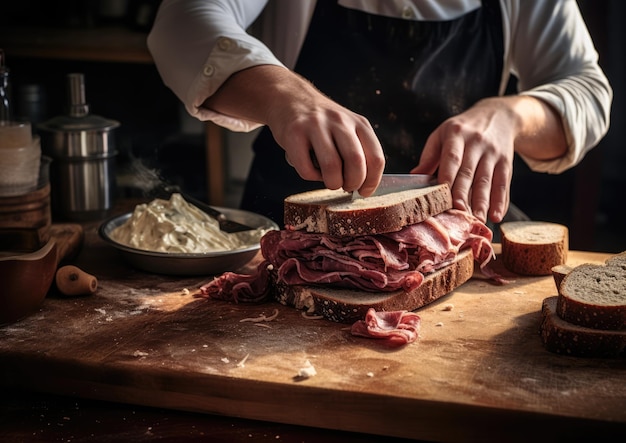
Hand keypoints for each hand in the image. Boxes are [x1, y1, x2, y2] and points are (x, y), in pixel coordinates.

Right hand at [266, 75, 384, 196]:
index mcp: (359, 123)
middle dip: (352, 184)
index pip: (376, 158)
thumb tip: (363, 185)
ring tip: (329, 180)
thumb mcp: (347, 128)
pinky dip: (310, 176)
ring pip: (332, 167)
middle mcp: (340, 121)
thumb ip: (358, 151)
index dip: (372, 182)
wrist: (290, 97)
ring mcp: (316, 125)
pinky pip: (306, 169)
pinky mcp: (294, 133)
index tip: (364, 191)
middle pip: (356, 162)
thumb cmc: (321, 123)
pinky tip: (310, 168)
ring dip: (332, 183)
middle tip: (345, 186)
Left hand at [411, 98, 516, 222]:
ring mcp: (493, 153)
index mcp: (456, 134)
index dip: (448, 179)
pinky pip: (504, 183)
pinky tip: (496, 215)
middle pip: (469, 173)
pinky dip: (501, 201)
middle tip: (459, 215)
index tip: (443, 198)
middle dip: (464, 195)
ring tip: (478, 220)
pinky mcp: (506, 162)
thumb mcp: (442, 134)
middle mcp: (476, 143)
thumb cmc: (461, 129)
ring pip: (487, 180)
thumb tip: (414, 176)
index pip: (452, 159)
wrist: (497, 114)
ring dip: (483, 203)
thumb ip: (429, 155)